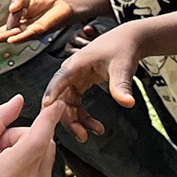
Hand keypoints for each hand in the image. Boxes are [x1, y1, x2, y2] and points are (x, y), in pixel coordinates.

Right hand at [0, 0, 77, 44]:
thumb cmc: (45, 4)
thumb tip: (11, 9)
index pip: (2, 30)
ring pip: (13, 34)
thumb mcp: (27, 0)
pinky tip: (11, 39)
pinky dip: (18, 37)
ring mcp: (29, 32)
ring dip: (2, 37)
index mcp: (18, 23)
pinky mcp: (38, 30)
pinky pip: (26, 35)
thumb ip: (18, 2)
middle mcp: (22, 30)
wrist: (63, 6)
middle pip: (5, 35)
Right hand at [0, 95, 60, 176]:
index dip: (49, 118)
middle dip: (22, 135)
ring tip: (2, 162)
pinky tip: (10, 172)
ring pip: (46, 151)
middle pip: (42, 141)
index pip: (38, 138)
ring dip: (28, 147)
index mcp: (10, 172)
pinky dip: (31, 160)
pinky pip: (45, 164)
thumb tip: (19, 101)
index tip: (59, 102)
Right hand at [42, 23, 146, 141]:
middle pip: (61, 98)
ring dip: (77, 120)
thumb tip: (127, 103)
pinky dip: (83, 116)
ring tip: (94, 132)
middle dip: (69, 118)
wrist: (129, 41)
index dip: (52, 94)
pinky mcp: (80, 84)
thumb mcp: (123, 67)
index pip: (60, 79)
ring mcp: (74, 78)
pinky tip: (94, 126)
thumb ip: (122, 86)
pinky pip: (76, 104)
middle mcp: (71, 71)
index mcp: (77, 63)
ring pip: (68, 104)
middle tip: (81, 135)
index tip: (47, 109)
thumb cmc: (123, 48)